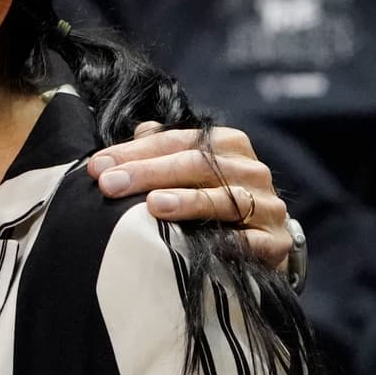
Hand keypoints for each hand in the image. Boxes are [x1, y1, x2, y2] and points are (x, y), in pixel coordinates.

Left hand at [88, 122, 291, 269]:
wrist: (263, 244)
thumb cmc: (213, 201)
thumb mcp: (189, 170)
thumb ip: (162, 149)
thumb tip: (138, 129)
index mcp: (227, 145)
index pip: (176, 141)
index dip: (134, 152)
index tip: (99, 167)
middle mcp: (251, 170)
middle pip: (196, 165)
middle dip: (148, 173)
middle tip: (110, 185)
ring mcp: (267, 205)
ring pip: (223, 199)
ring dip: (187, 201)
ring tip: (152, 205)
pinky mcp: (276, 242)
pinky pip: (251, 240)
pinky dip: (229, 242)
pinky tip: (204, 244)